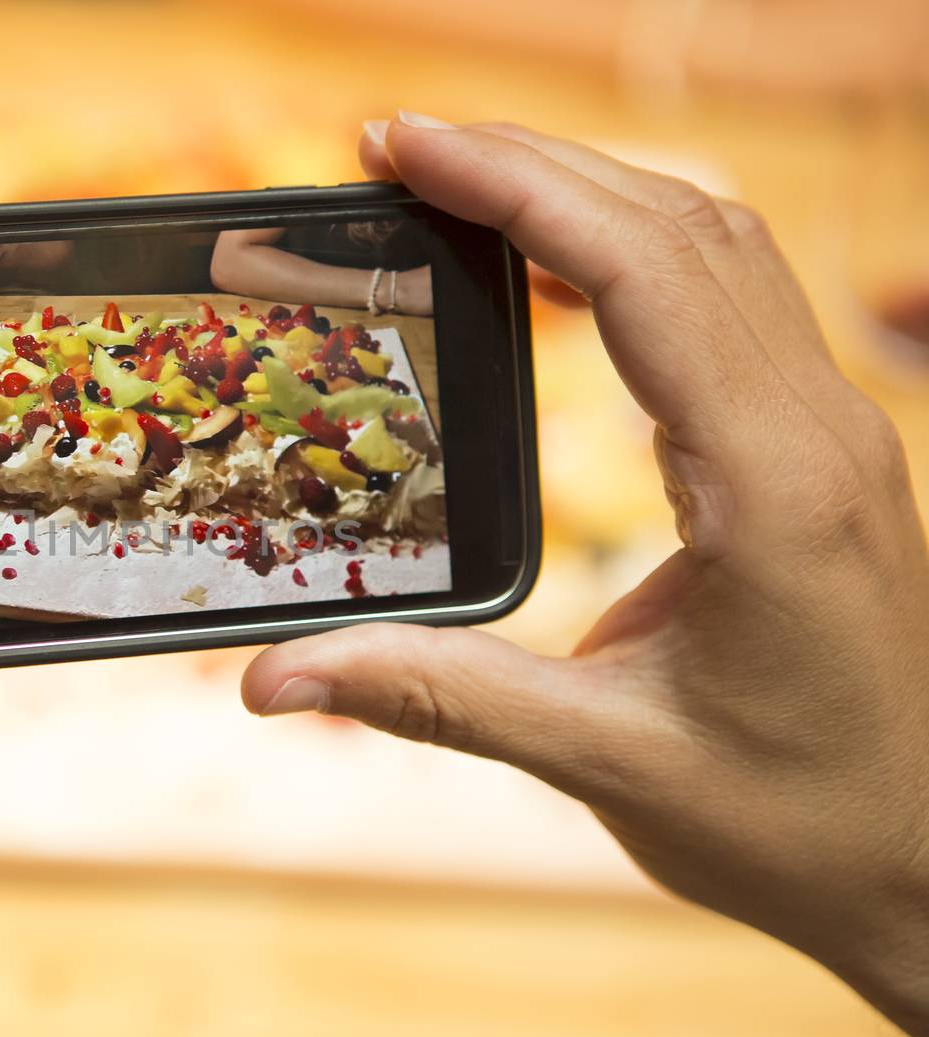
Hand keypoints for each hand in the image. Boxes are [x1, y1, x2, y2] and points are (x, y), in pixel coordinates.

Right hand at [245, 114, 928, 1036]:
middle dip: (531, 161)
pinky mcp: (816, 449)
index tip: (404, 146)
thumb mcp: (607, 762)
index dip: (516, 188)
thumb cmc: (795, 821)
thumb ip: (435, 699)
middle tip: (398, 147)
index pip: (641, 272)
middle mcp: (817, 431)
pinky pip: (730, 297)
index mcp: (770, 487)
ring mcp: (831, 431)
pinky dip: (632, 248)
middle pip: (677, 225)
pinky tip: (558, 267)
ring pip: (714, 243)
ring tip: (460, 181)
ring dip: (586, 190)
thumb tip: (274, 678)